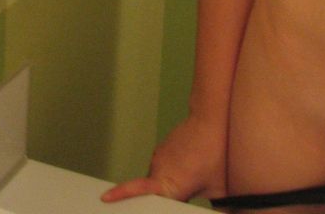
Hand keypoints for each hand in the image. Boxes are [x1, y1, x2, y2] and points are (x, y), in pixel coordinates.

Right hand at [101, 112, 226, 203]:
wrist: (210, 119)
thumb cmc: (216, 154)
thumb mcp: (219, 188)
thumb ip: (217, 208)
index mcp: (170, 184)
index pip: (140, 194)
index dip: (124, 199)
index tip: (105, 199)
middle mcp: (158, 171)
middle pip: (151, 195)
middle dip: (161, 201)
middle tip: (182, 194)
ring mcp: (157, 158)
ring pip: (155, 182)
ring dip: (166, 186)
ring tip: (191, 178)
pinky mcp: (159, 150)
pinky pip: (159, 169)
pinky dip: (168, 173)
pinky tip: (187, 167)